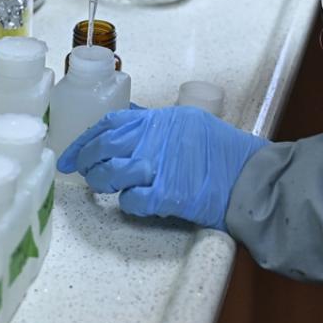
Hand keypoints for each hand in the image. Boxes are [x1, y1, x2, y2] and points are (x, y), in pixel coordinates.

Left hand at [57, 106, 268, 230]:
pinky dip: (129, 204)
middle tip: (77, 170)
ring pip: (111, 173)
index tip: (71, 153)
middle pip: (104, 146)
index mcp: (161, 119)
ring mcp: (159, 166)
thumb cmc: (226, 153)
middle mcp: (156, 138)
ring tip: (103, 187)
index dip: (86, 138)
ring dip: (102, 182)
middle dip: (84, 159)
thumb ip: (159, 125)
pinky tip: (136, 202)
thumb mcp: (191, 124)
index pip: (111, 122)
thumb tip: (128, 128)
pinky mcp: (165, 194)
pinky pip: (131, 201)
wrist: (252, 179)